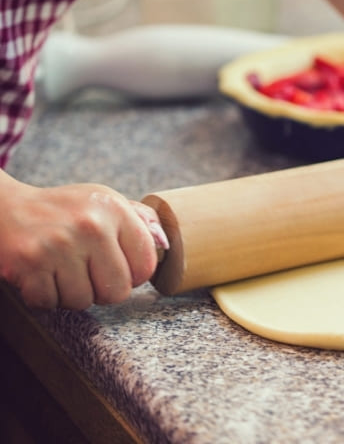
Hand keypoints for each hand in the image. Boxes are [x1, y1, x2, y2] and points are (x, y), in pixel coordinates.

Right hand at [0, 178, 167, 309]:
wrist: (4, 208)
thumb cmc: (63, 210)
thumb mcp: (103, 202)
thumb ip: (139, 221)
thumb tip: (166, 244)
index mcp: (114, 210)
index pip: (145, 264)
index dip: (134, 275)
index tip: (121, 269)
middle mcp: (90, 226)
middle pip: (117, 291)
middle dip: (103, 290)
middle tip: (88, 274)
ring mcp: (58, 246)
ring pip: (82, 301)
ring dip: (72, 294)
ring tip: (62, 271)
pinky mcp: (29, 264)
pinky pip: (50, 303)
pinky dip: (45, 297)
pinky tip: (42, 275)